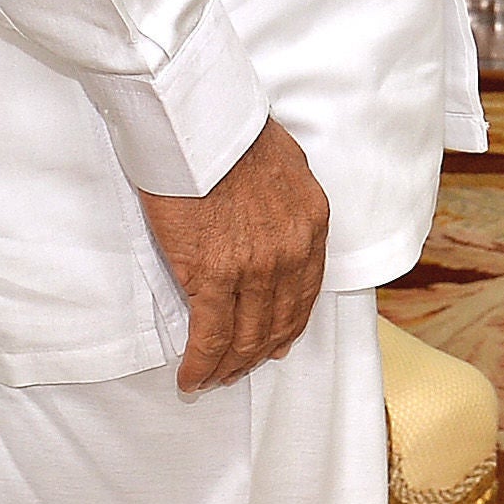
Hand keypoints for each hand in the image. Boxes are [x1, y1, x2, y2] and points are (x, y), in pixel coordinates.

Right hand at [138, 118, 328, 392]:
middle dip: (257, 353)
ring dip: (228, 366)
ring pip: (246, 336)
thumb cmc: (232, 133)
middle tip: (238, 369)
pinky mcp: (214, 276)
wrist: (200, 124)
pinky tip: (191, 378)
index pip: (306, 294)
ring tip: (212, 379)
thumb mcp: (288, 165)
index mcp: (312, 224)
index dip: (289, 327)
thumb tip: (283, 225)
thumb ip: (290, 203)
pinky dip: (202, 364)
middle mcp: (292, 253)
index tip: (276, 344)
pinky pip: (211, 336)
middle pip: (278, 322)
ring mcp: (255, 268)